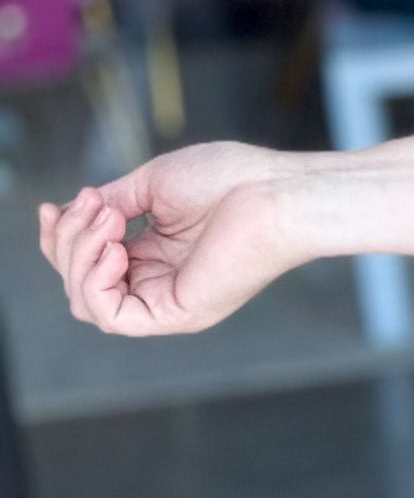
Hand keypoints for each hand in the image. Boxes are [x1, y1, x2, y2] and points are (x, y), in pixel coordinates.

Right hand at [36, 141, 303, 336]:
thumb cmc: (232, 180)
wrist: (276, 191)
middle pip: (79, 281)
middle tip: (94, 203)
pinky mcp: (176, 314)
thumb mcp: (153, 185)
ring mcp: (167, 301)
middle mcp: (158, 282)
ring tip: (109, 219)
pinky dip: (97, 280)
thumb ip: (111, 203)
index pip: (87, 263)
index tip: (53, 207)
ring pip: (87, 301)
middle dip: (70, 240)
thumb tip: (73, 212)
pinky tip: (116, 248)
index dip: (61, 238)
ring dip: (80, 255)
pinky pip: (112, 317)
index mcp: (154, 255)